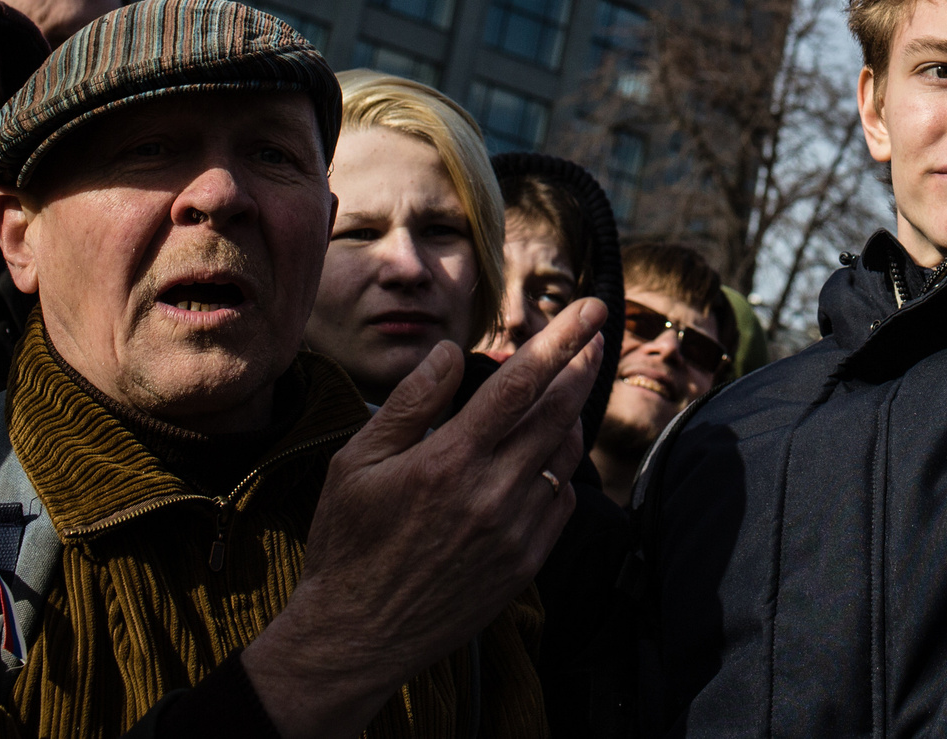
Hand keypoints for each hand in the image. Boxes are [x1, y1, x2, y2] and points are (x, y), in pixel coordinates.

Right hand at [243, 298, 605, 738]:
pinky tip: (546, 454)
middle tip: (596, 333)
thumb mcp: (357, 462)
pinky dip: (560, 467)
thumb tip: (451, 350)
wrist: (358, 636)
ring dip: (573, 413)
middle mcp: (492, 492)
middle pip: (558, 412)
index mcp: (449, 460)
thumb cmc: (350, 543)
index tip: (590, 310)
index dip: (561, 339)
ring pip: (565, 454)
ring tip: (568, 387)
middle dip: (583, 363)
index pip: (521, 383)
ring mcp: (515, 530)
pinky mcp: (526, 562)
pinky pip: (561, 500)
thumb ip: (410, 402)